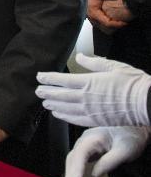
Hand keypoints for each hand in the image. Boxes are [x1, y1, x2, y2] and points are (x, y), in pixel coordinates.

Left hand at [35, 53, 150, 126]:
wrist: (147, 102)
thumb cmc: (133, 83)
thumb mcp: (113, 66)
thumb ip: (94, 63)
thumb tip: (80, 56)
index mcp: (90, 82)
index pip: (63, 80)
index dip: (49, 78)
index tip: (39, 77)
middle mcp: (87, 97)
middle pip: (61, 95)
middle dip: (47, 92)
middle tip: (37, 91)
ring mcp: (91, 110)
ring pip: (66, 108)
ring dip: (53, 104)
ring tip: (44, 102)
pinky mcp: (97, 120)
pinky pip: (76, 119)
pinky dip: (65, 116)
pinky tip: (58, 114)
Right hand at [63, 126, 150, 176]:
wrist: (134, 127)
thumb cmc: (131, 137)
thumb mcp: (124, 151)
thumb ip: (109, 162)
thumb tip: (94, 174)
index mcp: (92, 137)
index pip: (80, 154)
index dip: (76, 169)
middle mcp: (84, 139)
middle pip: (73, 157)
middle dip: (70, 174)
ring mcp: (84, 143)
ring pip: (73, 159)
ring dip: (70, 174)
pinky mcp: (88, 148)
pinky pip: (77, 160)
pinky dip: (74, 171)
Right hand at [87, 0, 128, 32]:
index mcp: (95, 14)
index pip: (107, 23)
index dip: (117, 24)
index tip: (125, 22)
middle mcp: (94, 19)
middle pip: (107, 28)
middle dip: (117, 26)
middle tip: (126, 22)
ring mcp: (94, 21)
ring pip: (105, 28)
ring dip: (114, 26)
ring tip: (121, 22)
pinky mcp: (95, 20)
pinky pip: (103, 26)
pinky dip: (110, 24)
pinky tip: (115, 21)